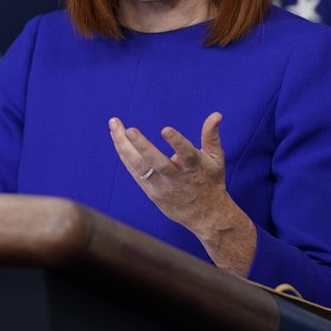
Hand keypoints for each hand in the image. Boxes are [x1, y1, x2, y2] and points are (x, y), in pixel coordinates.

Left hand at [108, 113, 255, 274]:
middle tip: (129, 129)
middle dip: (142, 146)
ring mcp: (161, 186)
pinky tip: (117, 139)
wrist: (205, 216)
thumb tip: (216, 114)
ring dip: (124, 146)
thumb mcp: (216, 159)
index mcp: (195, 167)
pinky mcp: (151, 192)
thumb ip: (211, 136)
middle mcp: (176, 178)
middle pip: (157, 163)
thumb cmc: (210, 181)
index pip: (187, 154)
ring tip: (114, 126)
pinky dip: (124, 155)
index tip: (165, 129)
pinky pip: (134, 172)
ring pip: (140, 167)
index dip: (177, 142)